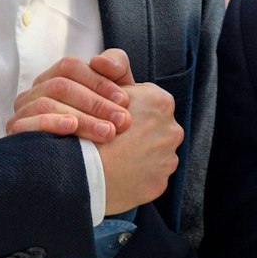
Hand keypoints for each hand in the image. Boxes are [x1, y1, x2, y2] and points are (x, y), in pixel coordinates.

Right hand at [6, 49, 135, 141]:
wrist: (92, 171)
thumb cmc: (105, 125)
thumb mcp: (115, 96)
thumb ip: (116, 69)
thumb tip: (100, 60)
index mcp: (54, 78)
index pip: (70, 67)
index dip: (98, 80)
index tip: (124, 100)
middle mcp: (34, 93)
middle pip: (60, 85)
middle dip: (95, 103)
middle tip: (122, 121)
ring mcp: (22, 114)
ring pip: (47, 104)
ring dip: (82, 117)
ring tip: (107, 132)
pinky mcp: (15, 135)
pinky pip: (26, 125)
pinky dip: (51, 123)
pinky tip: (72, 127)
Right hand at [98, 80, 182, 213]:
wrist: (84, 171)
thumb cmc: (90, 125)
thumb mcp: (102, 88)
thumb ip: (116, 77)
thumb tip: (114, 75)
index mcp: (161, 102)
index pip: (147, 99)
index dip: (126, 106)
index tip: (111, 116)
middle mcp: (172, 129)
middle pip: (154, 126)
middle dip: (137, 130)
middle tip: (112, 138)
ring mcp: (168, 158)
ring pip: (154, 152)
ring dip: (139, 153)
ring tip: (114, 157)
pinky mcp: (160, 182)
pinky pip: (149, 175)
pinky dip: (137, 174)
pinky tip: (118, 173)